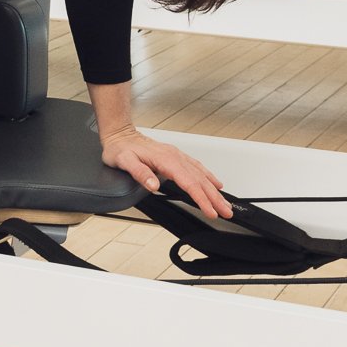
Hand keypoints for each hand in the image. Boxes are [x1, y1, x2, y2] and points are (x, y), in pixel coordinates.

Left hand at [99, 127, 230, 218]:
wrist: (120, 134)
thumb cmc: (120, 148)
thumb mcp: (124, 161)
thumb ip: (139, 172)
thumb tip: (153, 184)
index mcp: (165, 159)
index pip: (189, 182)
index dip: (201, 198)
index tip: (210, 211)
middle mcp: (174, 157)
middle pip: (200, 180)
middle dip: (215, 198)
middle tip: (226, 212)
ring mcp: (176, 156)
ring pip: (201, 174)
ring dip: (215, 190)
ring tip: (225, 204)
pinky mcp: (176, 156)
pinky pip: (197, 167)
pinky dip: (209, 177)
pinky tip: (215, 184)